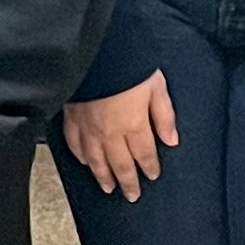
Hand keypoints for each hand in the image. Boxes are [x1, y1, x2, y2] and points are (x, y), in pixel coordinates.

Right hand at [62, 71, 177, 199]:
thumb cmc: (127, 63)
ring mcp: (88, 127)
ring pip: (96, 159)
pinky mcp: (72, 117)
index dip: (149, 167)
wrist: (94, 50)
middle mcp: (110, 132)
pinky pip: (74, 143)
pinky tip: (84, 162)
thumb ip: (164, 115)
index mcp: (134, 124)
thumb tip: (172, 139)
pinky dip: (80, 155)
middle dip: (128, 181)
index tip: (152, 176)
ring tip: (108, 187)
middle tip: (131, 195)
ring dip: (103, 176)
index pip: (144, 154)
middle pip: (120, 164)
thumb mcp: (156, 85)